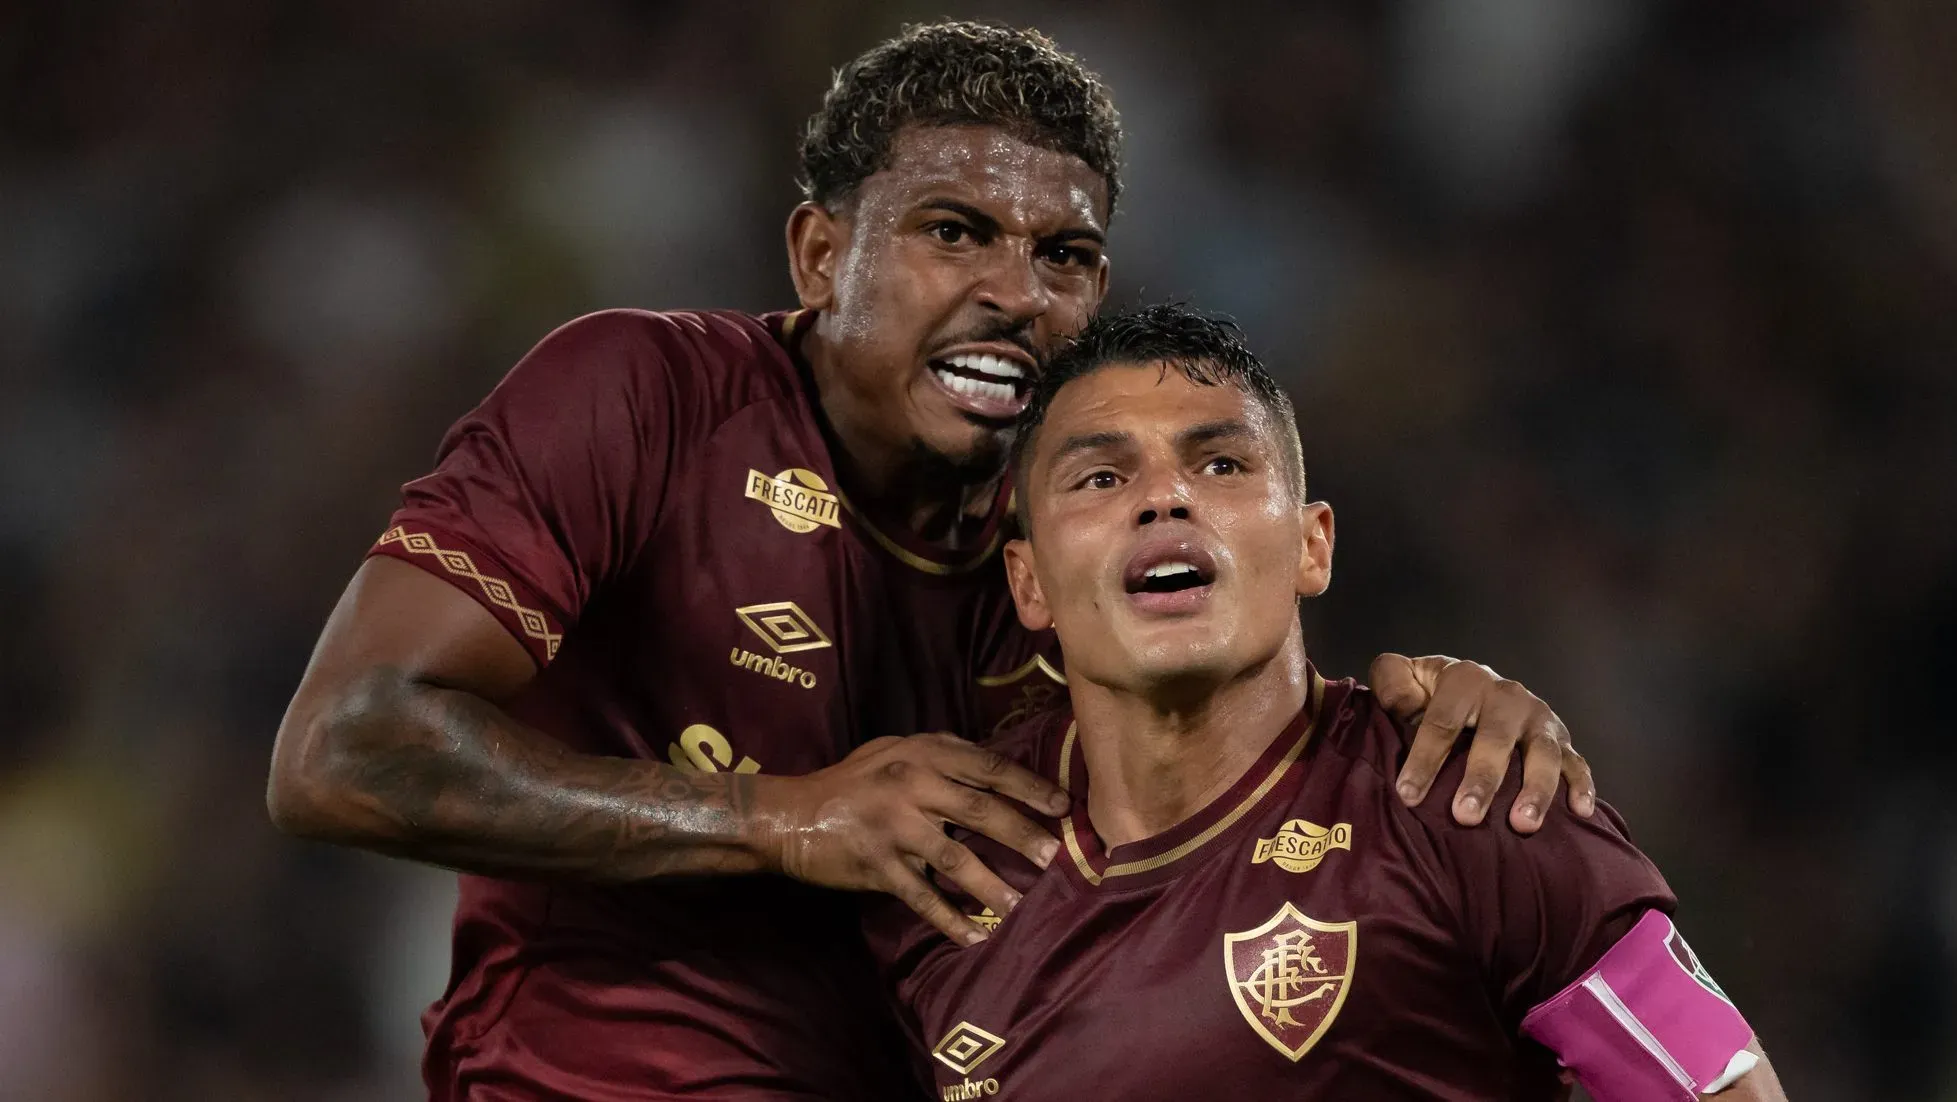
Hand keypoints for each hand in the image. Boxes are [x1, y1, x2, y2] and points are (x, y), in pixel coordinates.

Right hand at [753, 733, 1070, 945]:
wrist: (791, 815)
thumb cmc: (852, 782)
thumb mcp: (894, 751)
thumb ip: (940, 755)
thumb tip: (996, 769)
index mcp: (921, 754)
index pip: (987, 767)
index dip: (1028, 786)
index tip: (1063, 806)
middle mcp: (910, 786)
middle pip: (979, 810)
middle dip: (1022, 834)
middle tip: (1056, 857)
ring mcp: (893, 827)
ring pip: (954, 858)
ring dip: (992, 885)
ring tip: (1021, 906)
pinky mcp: (877, 865)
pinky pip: (921, 897)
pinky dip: (949, 920)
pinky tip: (974, 936)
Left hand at [1371, 654, 1595, 832]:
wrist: (1472, 688)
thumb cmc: (1430, 695)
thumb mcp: (1406, 678)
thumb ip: (1392, 682)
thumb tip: (1403, 703)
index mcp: (1464, 679)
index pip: (1442, 721)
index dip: (1425, 758)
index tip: (1408, 795)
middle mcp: (1506, 695)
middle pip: (1495, 738)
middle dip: (1481, 779)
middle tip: (1465, 816)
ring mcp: (1538, 718)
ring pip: (1542, 753)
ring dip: (1535, 790)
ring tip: (1521, 825)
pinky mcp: (1561, 739)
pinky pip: (1577, 763)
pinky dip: (1581, 786)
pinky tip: (1579, 812)